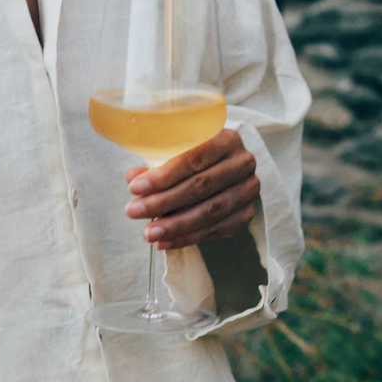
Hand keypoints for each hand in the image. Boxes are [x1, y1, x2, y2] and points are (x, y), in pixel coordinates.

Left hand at [123, 129, 259, 249]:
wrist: (222, 167)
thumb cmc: (192, 156)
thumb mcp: (174, 151)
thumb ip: (155, 162)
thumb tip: (132, 176)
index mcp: (226, 139)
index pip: (193, 158)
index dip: (163, 176)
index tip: (134, 188)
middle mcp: (242, 163)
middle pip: (201, 186)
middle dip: (163, 202)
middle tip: (133, 212)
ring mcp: (248, 190)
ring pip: (210, 212)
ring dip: (175, 225)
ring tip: (148, 233)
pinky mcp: (246, 214)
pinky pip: (216, 230)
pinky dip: (188, 238)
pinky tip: (164, 242)